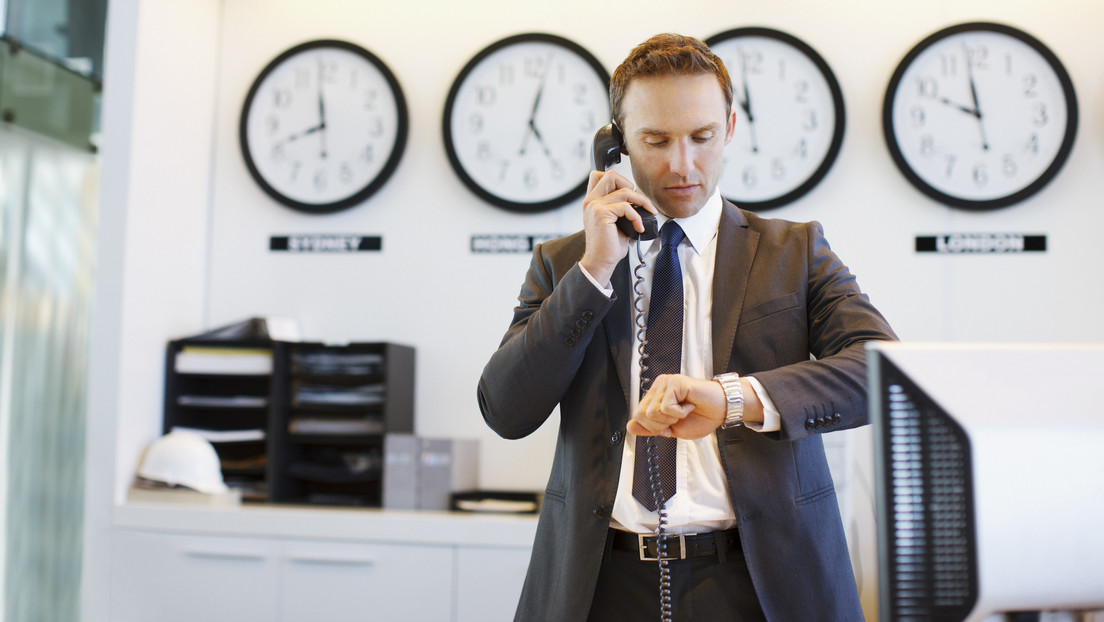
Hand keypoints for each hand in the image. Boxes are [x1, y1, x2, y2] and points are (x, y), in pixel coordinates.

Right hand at [579, 169, 656, 285]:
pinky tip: (639, 227)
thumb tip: (638, 199)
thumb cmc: (608, 245)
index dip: (617, 179)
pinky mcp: (602, 214)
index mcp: (592, 201)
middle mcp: (591, 201)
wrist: (601, 262)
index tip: (629, 193)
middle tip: (637, 201)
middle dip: (629, 184)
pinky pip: (626, 207)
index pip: (599, 175)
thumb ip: (619, 207)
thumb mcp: (614, 221)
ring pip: (624, 191)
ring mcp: (595, 207)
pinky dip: (637, 217)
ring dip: (642, 201)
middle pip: (611, 175)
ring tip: (649, 212)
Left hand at [629, 374, 724, 439]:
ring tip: (684, 411)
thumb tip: (630, 426)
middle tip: (678, 418)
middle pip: (641, 415)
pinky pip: (666, 407)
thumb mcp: (672, 429)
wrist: (722, 410)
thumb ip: (651, 428)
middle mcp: (658, 387)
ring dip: (671, 418)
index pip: (637, 416)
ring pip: (652, 412)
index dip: (654, 427)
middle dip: (660, 425)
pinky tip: (689, 405)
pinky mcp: (675, 382)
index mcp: (656, 396)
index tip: (671, 424)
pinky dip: (680, 413)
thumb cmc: (702, 417)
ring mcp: (666, 382)